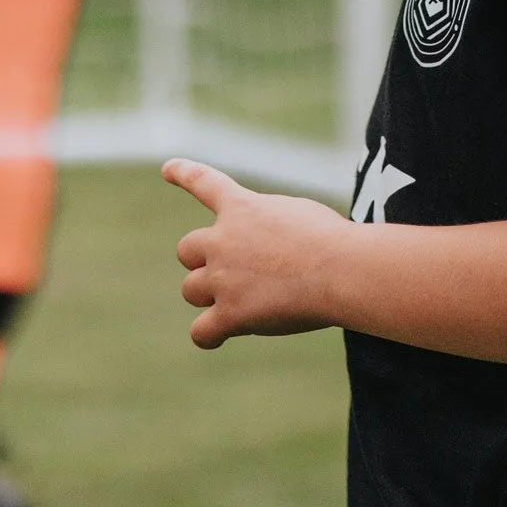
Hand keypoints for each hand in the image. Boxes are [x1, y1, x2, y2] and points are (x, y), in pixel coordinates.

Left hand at [164, 158, 347, 348]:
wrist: (339, 269)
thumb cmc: (332, 240)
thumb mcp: (299, 215)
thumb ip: (273, 227)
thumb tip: (270, 253)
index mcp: (242, 208)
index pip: (205, 183)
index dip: (184, 173)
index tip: (167, 169)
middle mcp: (222, 240)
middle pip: (187, 250)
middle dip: (203, 262)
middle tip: (232, 274)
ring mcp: (222, 278)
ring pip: (191, 290)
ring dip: (210, 297)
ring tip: (244, 304)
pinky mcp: (230, 313)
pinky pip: (201, 332)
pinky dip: (208, 335)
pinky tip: (219, 336)